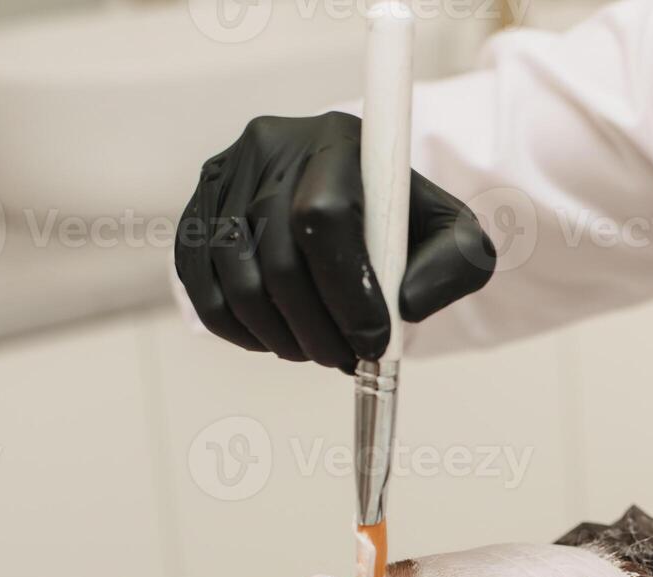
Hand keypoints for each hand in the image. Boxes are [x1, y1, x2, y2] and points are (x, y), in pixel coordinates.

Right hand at [175, 112, 495, 371]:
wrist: (356, 202)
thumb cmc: (406, 225)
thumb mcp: (456, 237)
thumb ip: (455, 267)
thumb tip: (402, 305)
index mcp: (337, 141)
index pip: (323, 215)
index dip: (346, 291)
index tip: (373, 339)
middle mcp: (271, 148)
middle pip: (279, 260)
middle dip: (317, 329)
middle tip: (346, 360)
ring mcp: (224, 180)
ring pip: (238, 283)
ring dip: (282, 338)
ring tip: (318, 351)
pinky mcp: (196, 215)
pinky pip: (203, 291)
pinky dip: (241, 333)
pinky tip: (279, 339)